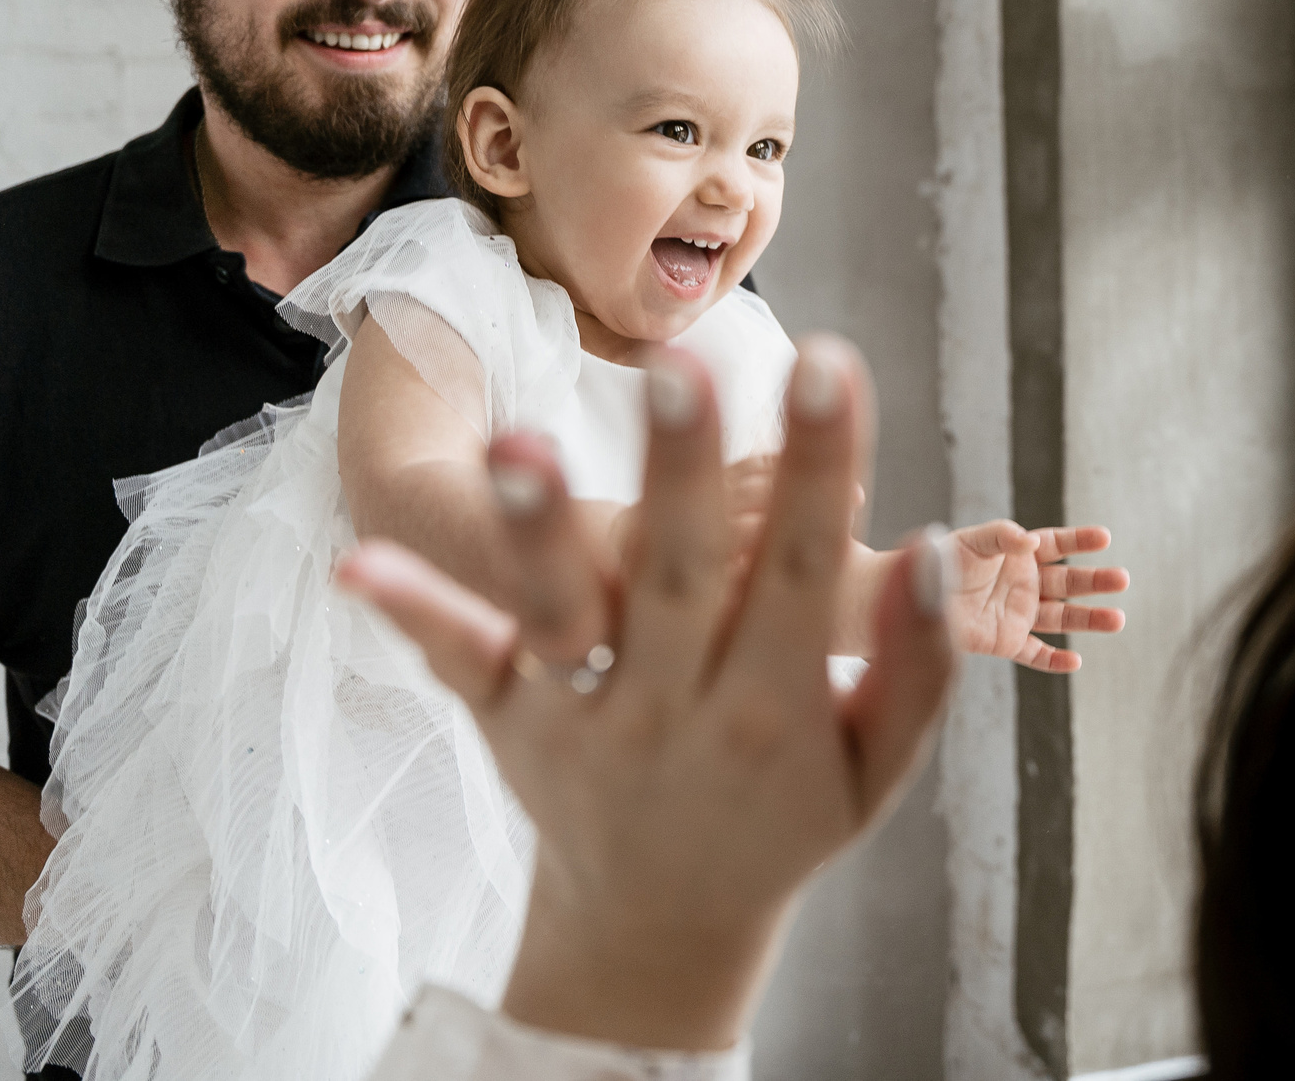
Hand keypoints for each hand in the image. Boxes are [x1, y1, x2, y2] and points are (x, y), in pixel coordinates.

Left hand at [335, 336, 955, 1050]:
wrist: (660, 931)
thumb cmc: (783, 819)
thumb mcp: (873, 763)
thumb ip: (916, 664)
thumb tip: (933, 548)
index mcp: (775, 707)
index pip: (802, 570)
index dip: (822, 468)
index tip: (830, 363)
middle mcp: (676, 711)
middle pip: (678, 576)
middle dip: (681, 471)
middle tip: (680, 365)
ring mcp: (583, 719)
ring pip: (563, 616)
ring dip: (540, 530)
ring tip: (517, 440)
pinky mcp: (509, 723)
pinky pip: (463, 662)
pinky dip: (416, 615)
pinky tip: (361, 560)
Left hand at [948, 521, 1128, 673]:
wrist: (913, 596)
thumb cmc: (940, 562)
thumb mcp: (970, 541)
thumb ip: (1001, 537)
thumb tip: (1031, 542)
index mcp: (1019, 556)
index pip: (1057, 545)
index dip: (1080, 541)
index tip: (1104, 537)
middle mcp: (1025, 585)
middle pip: (1068, 583)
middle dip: (1095, 581)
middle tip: (1122, 579)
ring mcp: (1019, 614)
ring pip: (1062, 617)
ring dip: (1089, 619)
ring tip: (1117, 620)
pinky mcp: (1007, 642)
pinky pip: (1035, 654)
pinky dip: (1054, 660)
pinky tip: (1075, 661)